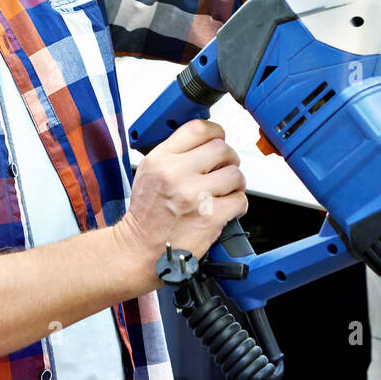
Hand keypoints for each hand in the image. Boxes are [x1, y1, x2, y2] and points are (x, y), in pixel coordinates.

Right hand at [116, 119, 247, 275]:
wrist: (140, 250)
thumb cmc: (146, 214)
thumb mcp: (148, 172)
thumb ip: (174, 153)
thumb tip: (206, 141)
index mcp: (161, 159)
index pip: (198, 129)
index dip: (216, 132)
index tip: (219, 139)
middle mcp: (176, 174)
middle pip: (222, 149)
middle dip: (228, 159)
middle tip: (224, 169)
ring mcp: (195, 195)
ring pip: (235, 174)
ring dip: (235, 183)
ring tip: (225, 191)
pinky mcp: (210, 217)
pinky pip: (240, 200)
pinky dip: (237, 204)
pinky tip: (226, 208)